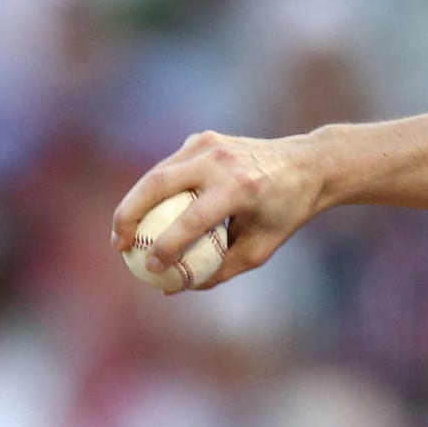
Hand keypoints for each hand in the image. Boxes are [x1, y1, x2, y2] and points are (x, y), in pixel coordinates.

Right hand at [111, 130, 326, 290]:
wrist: (309, 165)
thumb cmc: (285, 213)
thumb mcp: (262, 248)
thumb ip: (220, 269)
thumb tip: (175, 289)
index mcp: (241, 188)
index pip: (192, 219)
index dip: (166, 246)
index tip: (149, 268)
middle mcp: (221, 161)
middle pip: (158, 185)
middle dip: (128, 216)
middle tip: (118, 246)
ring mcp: (209, 144)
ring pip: (157, 174)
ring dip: (133, 203)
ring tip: (122, 234)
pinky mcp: (203, 138)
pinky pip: (170, 168)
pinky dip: (153, 192)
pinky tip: (143, 216)